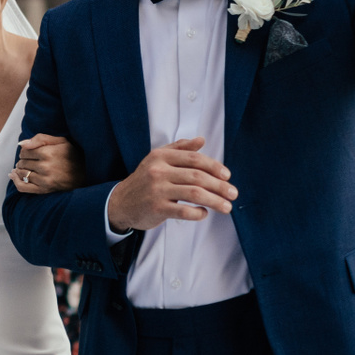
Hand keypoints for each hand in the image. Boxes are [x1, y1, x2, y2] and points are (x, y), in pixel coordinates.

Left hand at [11, 134, 84, 194]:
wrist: (86, 174)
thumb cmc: (73, 155)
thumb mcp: (61, 141)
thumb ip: (40, 138)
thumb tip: (21, 144)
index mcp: (48, 153)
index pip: (25, 151)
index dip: (25, 151)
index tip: (29, 152)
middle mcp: (45, 167)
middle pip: (22, 162)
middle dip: (22, 160)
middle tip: (27, 160)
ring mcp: (44, 180)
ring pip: (22, 173)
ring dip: (19, 169)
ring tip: (22, 167)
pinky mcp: (44, 190)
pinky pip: (23, 187)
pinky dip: (15, 181)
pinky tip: (13, 176)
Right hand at [106, 137, 236, 231]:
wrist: (120, 203)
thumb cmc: (144, 180)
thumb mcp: (158, 159)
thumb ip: (180, 148)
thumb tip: (201, 140)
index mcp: (161, 156)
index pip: (194, 159)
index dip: (214, 166)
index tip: (227, 176)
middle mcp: (159, 171)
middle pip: (197, 176)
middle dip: (219, 186)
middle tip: (233, 193)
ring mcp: (157, 190)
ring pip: (194, 194)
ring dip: (215, 201)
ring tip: (227, 207)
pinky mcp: (156, 208)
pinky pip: (184, 211)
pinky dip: (198, 213)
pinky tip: (204, 213)